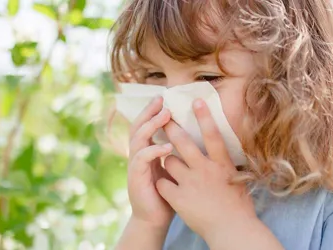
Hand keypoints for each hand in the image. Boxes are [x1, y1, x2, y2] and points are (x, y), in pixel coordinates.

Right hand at [126, 96, 174, 229]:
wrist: (155, 220)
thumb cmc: (168, 195)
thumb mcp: (174, 170)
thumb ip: (178, 154)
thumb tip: (197, 136)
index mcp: (146, 152)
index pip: (146, 126)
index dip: (152, 112)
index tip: (165, 98)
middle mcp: (138, 156)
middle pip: (138, 127)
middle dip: (149, 112)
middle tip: (161, 99)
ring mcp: (135, 167)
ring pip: (138, 139)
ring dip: (151, 126)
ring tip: (165, 116)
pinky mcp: (136, 179)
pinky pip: (141, 160)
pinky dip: (153, 151)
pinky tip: (165, 146)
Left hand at [155, 99, 256, 238]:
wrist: (231, 230)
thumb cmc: (239, 207)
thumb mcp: (238, 180)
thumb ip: (228, 165)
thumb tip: (224, 152)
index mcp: (222, 164)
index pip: (212, 135)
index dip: (204, 116)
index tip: (195, 101)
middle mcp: (205, 170)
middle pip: (183, 142)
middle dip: (171, 127)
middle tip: (164, 118)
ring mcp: (190, 184)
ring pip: (169, 161)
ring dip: (168, 161)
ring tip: (171, 165)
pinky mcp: (179, 198)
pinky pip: (162, 183)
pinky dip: (162, 183)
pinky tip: (165, 187)